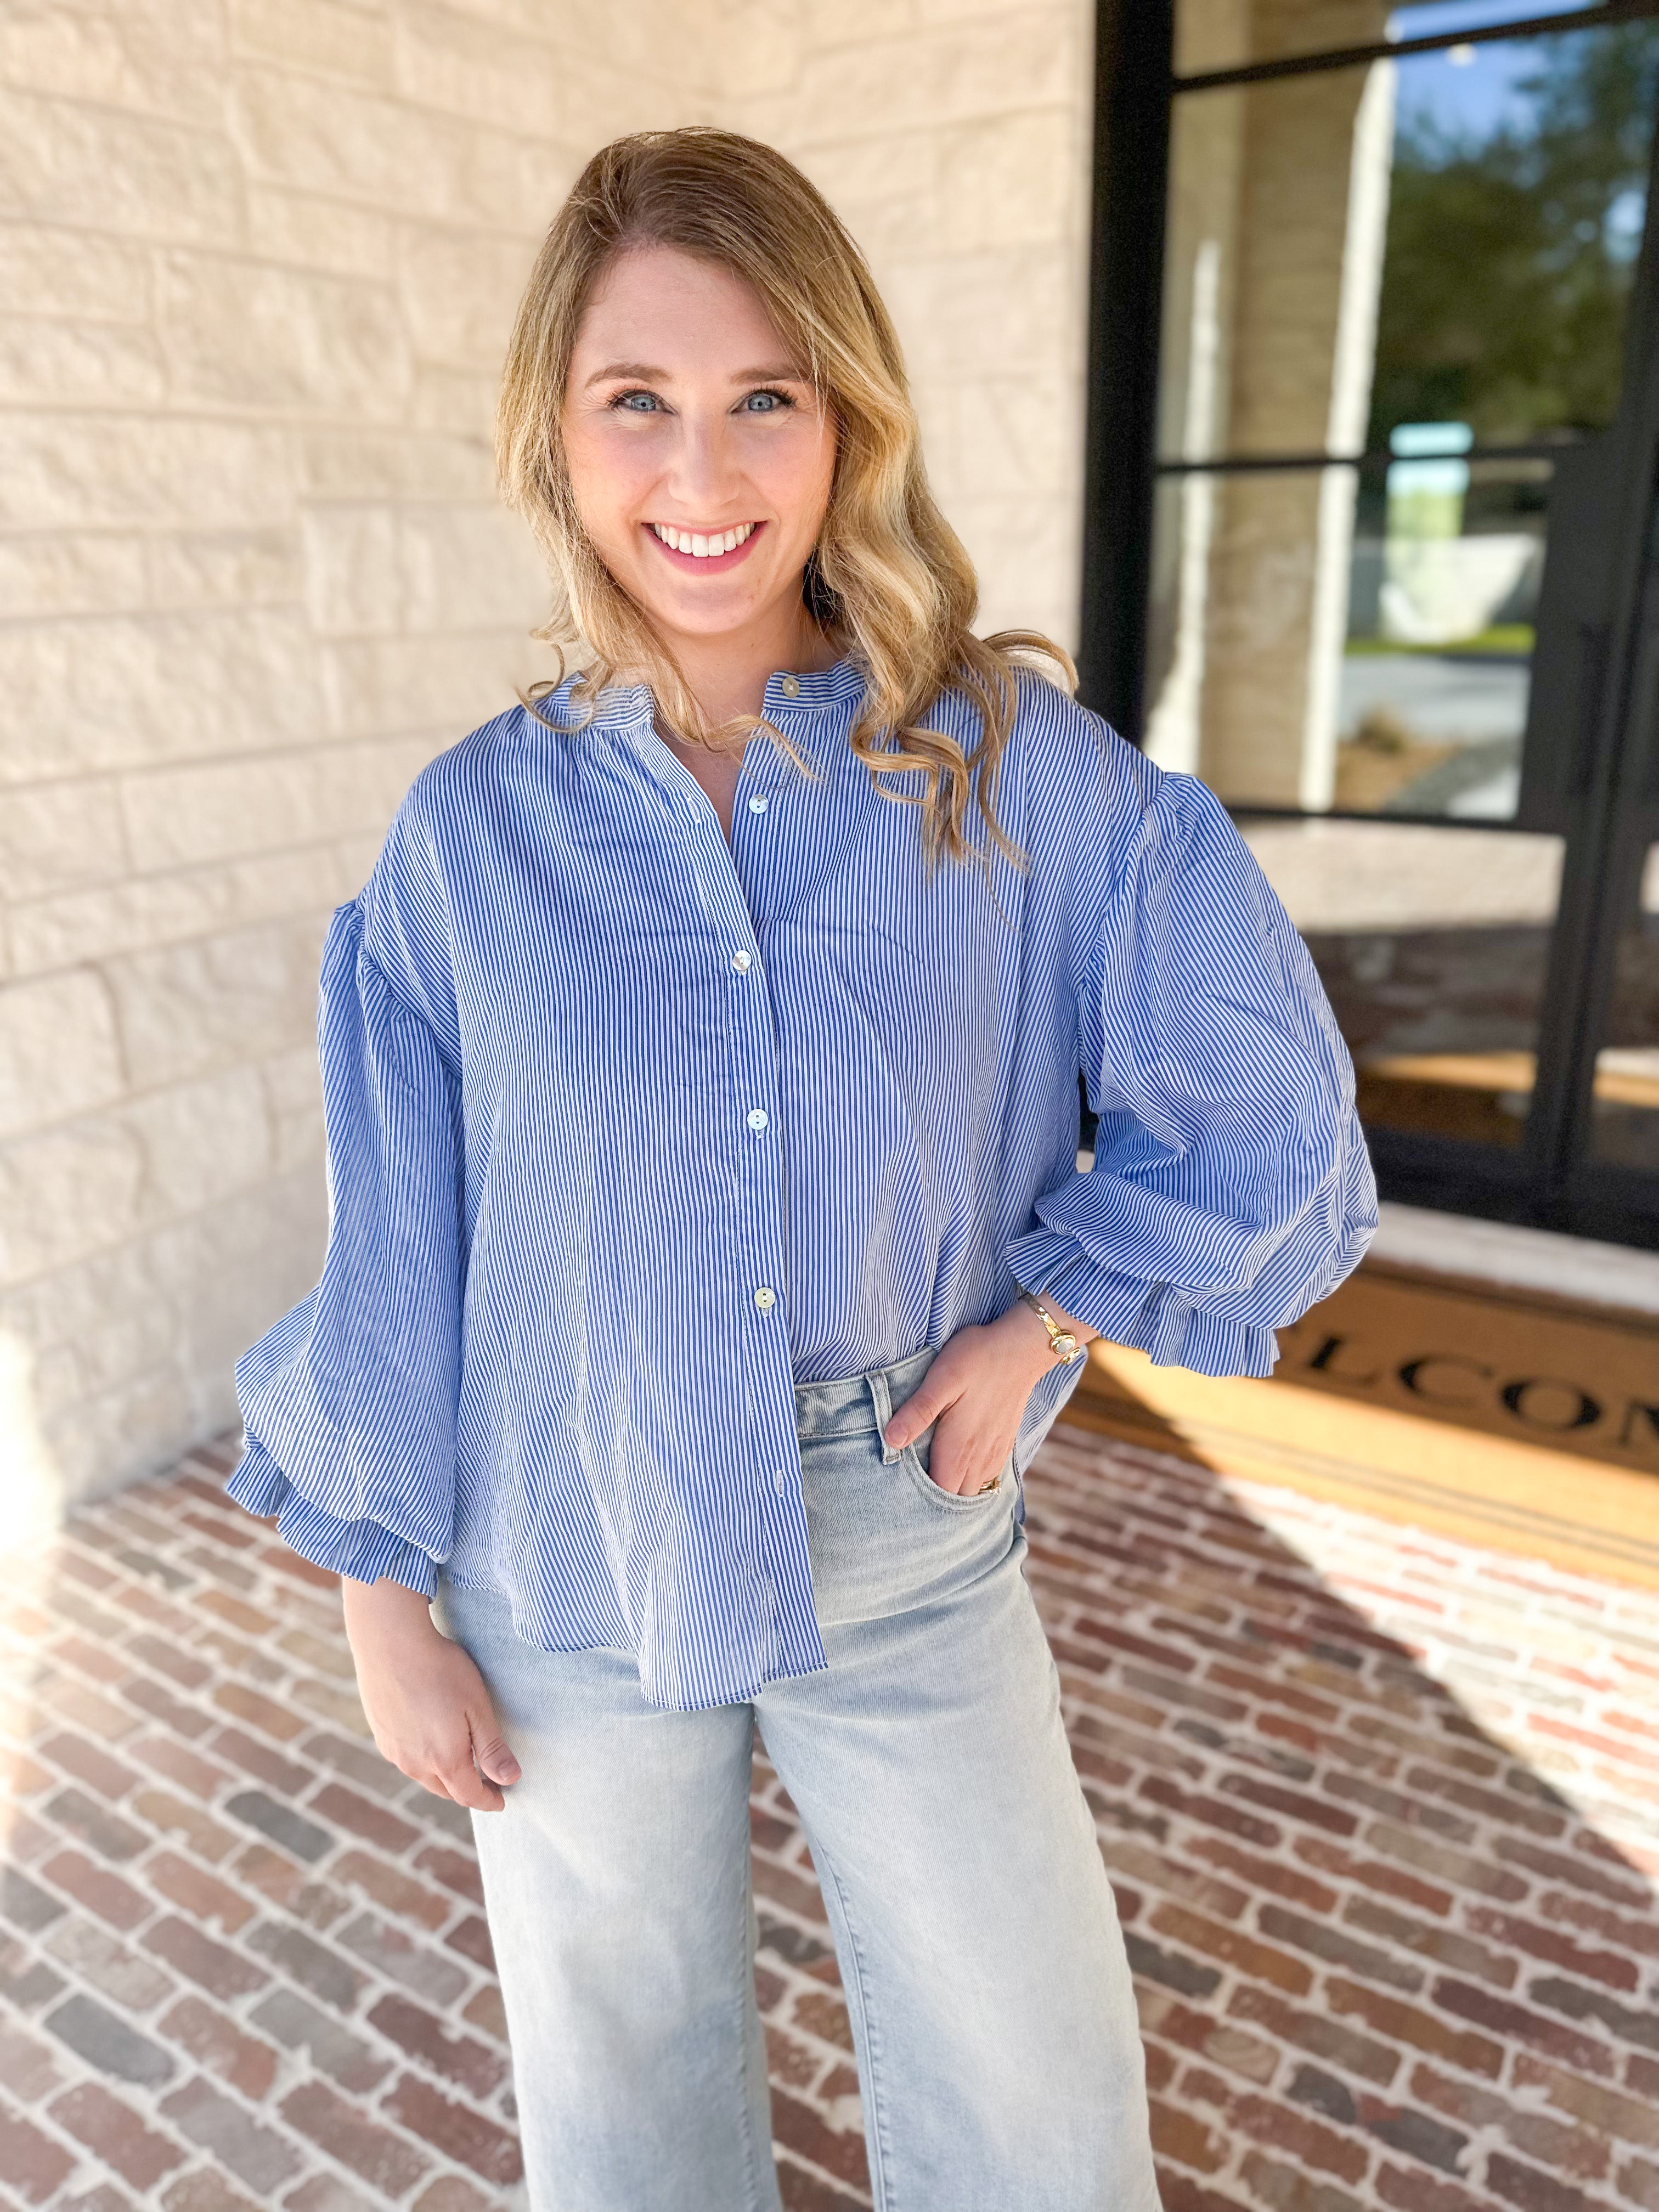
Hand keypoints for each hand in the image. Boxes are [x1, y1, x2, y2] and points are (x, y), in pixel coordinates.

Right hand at [340, 1577, 520, 1811]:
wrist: (390, 1644)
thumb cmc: (441, 1670)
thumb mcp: (477, 1707)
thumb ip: (492, 1748)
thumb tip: (511, 1779)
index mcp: (444, 1760)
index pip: (470, 1796)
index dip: (488, 1800)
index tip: (502, 1800)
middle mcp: (415, 1764)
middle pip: (446, 1791)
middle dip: (468, 1790)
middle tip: (486, 1782)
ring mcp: (394, 1751)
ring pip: (424, 1777)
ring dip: (444, 1776)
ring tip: (460, 1761)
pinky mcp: (380, 1735)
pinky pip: (406, 1759)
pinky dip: (423, 1760)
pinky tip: (429, 1741)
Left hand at [881, 1295, 1092, 1495]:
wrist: (1022, 1347)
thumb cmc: (978, 1358)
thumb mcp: (941, 1379)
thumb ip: (917, 1412)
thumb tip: (891, 1441)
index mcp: (959, 1449)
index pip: (937, 1495)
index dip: (917, 1499)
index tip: (898, 1489)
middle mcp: (978, 1459)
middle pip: (954, 1498)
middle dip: (934, 1499)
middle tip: (909, 1483)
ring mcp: (994, 1454)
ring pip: (971, 1490)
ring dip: (953, 1489)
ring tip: (930, 1475)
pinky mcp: (1003, 1444)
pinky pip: (986, 1477)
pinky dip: (970, 1479)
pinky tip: (957, 1463)